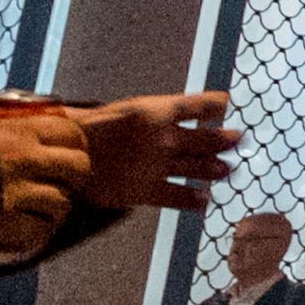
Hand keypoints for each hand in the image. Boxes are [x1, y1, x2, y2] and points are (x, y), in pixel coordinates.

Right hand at [0, 109, 88, 259]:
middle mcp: (27, 160)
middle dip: (72, 178)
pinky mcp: (8, 226)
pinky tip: (21, 228)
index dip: (74, 146)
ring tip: (37, 211)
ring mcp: (20, 195)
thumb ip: (12, 133)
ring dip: (53, 209)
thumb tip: (36, 134)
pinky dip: (34, 233)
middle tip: (59, 184)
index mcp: (21, 132)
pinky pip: (39, 232)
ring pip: (62, 203)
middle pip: (79, 168)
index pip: (72, 133)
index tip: (67, 154)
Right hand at [70, 92, 238, 212]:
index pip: (201, 105)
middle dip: (225, 139)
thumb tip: (180, 114)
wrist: (65, 154)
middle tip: (239, 139)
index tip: (228, 106)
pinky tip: (205, 200)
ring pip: (197, 167)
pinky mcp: (144, 189)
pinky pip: (178, 196)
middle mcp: (163, 137)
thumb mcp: (127, 109)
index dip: (218, 105)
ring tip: (228, 170)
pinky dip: (195, 199)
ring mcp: (155, 164)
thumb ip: (156, 113)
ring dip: (216, 169)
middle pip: (206, 138)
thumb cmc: (93, 128)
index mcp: (157, 110)